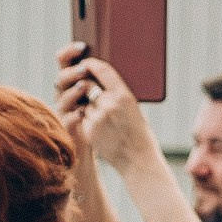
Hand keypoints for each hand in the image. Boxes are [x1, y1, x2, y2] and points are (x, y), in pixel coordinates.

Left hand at [53, 47, 162, 177]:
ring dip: (86, 105)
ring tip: (100, 116)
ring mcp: (98, 117)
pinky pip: (82, 118)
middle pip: (86, 85)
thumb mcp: (133, 108)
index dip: (90, 64)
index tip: (85, 62)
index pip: (102, 70)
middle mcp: (110, 104)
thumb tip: (101, 83)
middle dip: (83, 85)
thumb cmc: (139, 133)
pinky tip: (100, 129)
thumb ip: (118, 95)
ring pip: (83, 103)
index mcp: (124, 95)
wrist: (138, 159)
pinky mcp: (89, 130)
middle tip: (85, 87)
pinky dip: (86, 120)